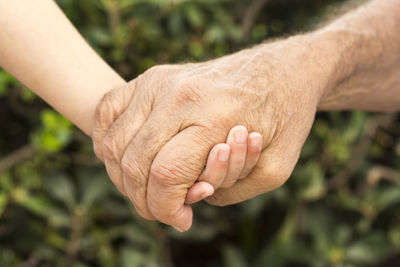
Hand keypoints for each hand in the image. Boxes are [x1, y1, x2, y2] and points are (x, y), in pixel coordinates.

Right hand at [92, 33, 334, 230]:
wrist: (282, 69)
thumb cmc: (284, 118)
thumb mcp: (275, 168)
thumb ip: (230, 192)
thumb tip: (190, 195)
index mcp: (214, 117)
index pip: (166, 175)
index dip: (166, 209)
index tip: (182, 220)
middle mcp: (178, 95)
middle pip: (134, 164)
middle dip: (145, 201)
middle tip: (166, 210)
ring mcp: (159, 81)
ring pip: (115, 143)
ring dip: (125, 178)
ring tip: (152, 187)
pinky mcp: (150, 76)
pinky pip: (106, 112)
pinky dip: (109, 144)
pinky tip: (128, 158)